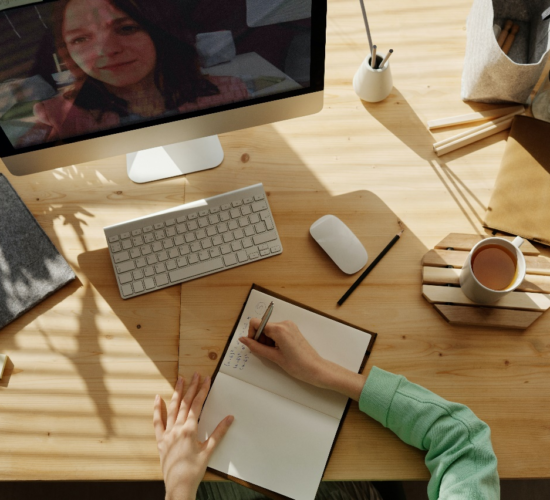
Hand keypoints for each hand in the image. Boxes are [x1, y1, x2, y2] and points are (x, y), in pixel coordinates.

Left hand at [153, 374, 233, 499]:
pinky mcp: (160, 441)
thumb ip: (219, 432)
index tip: (206, 379)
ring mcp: (167, 434)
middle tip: (195, 374)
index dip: (202, 390)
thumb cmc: (194, 470)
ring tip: (180, 380)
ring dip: (177, 393)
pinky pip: (157, 422)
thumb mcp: (209, 451)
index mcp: (189, 430)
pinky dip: (157, 409)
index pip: (197, 405)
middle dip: (191, 387)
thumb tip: (230, 418)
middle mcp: (177, 428)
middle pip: (185, 403)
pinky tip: (158, 398)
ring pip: (172, 408)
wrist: (179, 486)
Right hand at [240, 319, 328, 387]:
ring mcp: (289, 325)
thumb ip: (256, 347)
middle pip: (263, 326)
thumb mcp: (274, 357)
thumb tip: (243, 340)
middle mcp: (284, 323)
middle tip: (267, 352)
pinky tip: (279, 350)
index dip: (252, 334)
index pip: (256, 322)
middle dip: (260, 339)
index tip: (254, 345)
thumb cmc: (298, 365)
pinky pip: (277, 331)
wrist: (315, 369)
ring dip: (267, 340)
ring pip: (269, 329)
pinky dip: (274, 339)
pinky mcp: (292, 329)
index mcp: (279, 329)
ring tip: (275, 353)